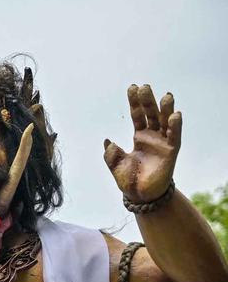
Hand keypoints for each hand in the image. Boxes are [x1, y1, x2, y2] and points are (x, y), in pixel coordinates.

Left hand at [104, 84, 180, 201]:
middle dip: (148, 100)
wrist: (140, 195)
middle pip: (151, 114)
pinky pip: (174, 136)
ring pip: (165, 121)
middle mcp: (152, 136)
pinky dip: (174, 126)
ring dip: (165, 109)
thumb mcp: (115, 164)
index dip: (135, 102)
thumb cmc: (128, 180)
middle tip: (144, 87)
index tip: (132, 87)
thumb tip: (108, 141)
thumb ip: (111, 153)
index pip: (138, 115)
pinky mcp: (171, 151)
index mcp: (139, 137)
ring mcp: (163, 142)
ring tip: (166, 96)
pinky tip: (174, 115)